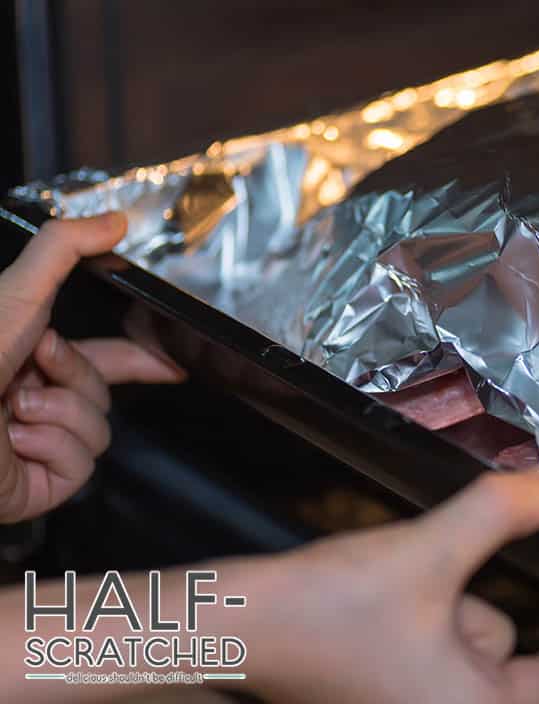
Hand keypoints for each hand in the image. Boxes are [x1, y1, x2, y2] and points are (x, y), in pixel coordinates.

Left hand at [0, 213, 184, 522]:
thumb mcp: (18, 291)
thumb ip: (65, 248)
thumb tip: (115, 221)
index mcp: (30, 361)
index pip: (102, 360)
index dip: (140, 361)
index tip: (172, 364)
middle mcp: (35, 404)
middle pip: (103, 391)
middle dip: (74, 375)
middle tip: (36, 365)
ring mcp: (39, 447)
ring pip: (99, 428)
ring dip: (59, 412)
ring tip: (12, 408)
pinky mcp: (42, 484)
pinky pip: (82, 462)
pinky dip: (52, 446)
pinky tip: (15, 440)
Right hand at [247, 469, 538, 703]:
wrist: (230, 629)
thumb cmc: (327, 611)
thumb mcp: (429, 553)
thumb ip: (497, 516)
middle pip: (502, 651)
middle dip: (474, 603)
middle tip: (433, 576)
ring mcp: (404, 703)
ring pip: (462, 640)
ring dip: (441, 602)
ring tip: (392, 586)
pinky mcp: (374, 693)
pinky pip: (425, 647)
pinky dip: (416, 613)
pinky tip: (376, 594)